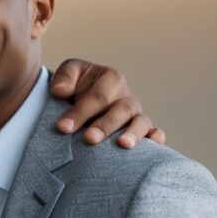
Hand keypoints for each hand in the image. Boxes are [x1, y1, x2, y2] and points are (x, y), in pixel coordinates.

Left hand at [50, 59, 165, 148]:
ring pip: (141, 121)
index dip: (80, 112)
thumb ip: (64, 78)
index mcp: (111, 79)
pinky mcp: (141, 129)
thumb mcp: (68, 73)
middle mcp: (125, 96)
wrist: (80, 97)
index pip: (97, 97)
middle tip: (89, 139)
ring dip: (133, 133)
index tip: (62, 127)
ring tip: (122, 145)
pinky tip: (154, 143)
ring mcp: (135, 113)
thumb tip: (60, 91)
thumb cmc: (74, 85)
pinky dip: (156, 137)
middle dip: (105, 125)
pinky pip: (153, 132)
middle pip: (121, 110)